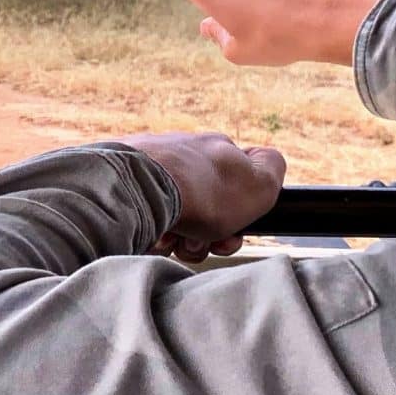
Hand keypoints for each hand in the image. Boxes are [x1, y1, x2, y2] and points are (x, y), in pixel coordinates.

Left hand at [118, 133, 286, 260]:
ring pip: (175, 215)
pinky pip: (145, 215)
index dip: (239, 220)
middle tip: (198, 245)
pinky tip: (151, 235)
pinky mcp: (123, 182)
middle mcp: (183, 152)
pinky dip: (151, 231)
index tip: (230, 236)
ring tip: (172, 241)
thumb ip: (272, 169)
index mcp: (216, 149)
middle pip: (205, 208)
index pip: (236, 188)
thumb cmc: (204, 191)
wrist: (140, 189)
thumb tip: (269, 162)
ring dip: (180, 238)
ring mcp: (150, 166)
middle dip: (206, 235)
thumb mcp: (260, 182)